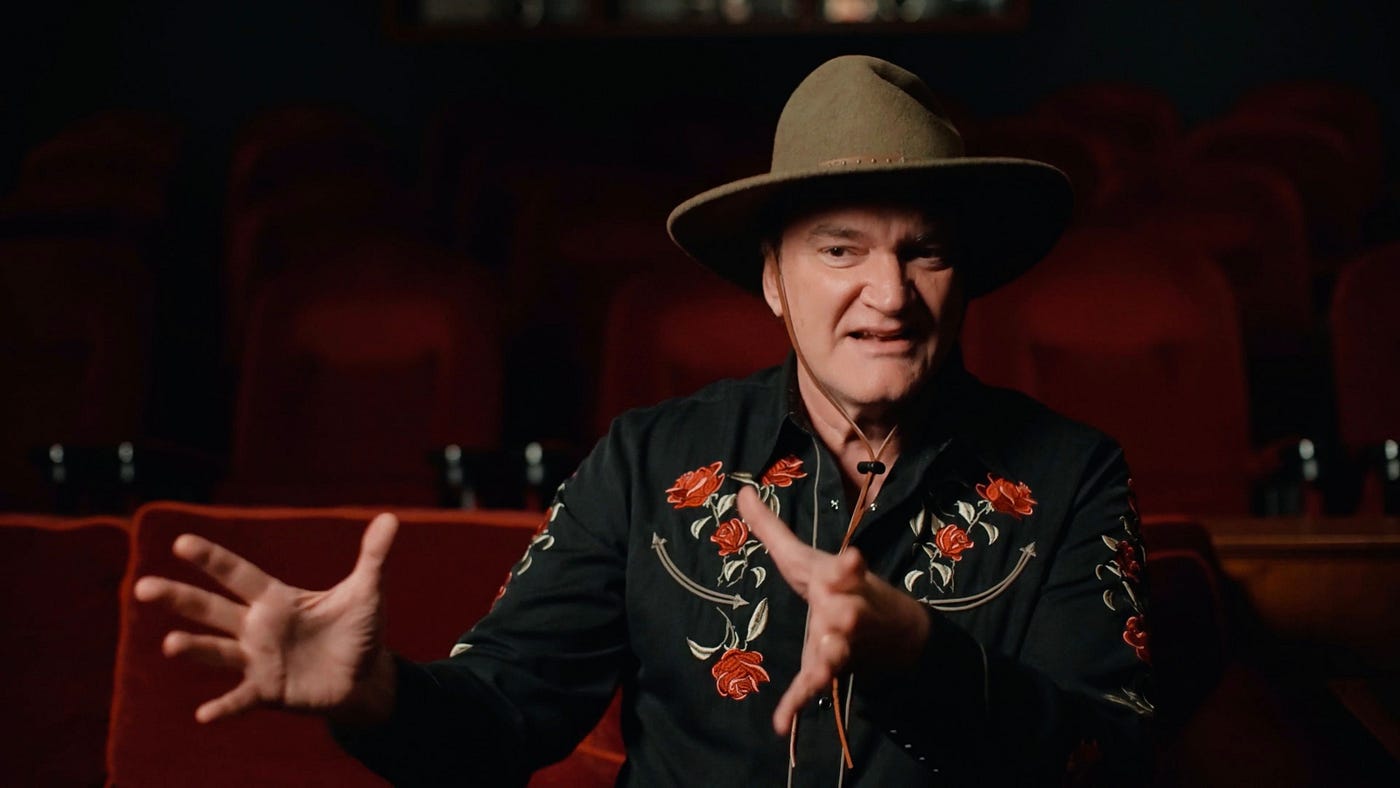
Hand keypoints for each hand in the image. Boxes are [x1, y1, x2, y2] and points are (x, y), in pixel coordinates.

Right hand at [133, 513, 399, 724]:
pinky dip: (224, 707)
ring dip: (194, 648)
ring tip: (169, 644)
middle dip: (179, 598)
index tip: (181, 542)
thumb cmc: (357, 631)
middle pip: (212, 608)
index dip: (212, 559)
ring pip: (218, 651)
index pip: (238, 574)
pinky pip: (241, 699)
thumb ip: (372, 556)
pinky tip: (203, 714)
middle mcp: (257, 627)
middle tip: (142, 586)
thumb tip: (391, 517)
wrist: (365, 678)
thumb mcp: (367, 592)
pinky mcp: (268, 690)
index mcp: (276, 599)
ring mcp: (258, 660)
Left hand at [738, 487, 928, 735]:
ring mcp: (840, 644)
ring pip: (837, 653)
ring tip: (821, 668)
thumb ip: (770, 528)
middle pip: (847, 614)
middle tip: (839, 618)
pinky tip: (780, 724)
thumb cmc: (839, 585)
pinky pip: (812, 687)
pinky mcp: (828, 669)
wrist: (893, 632)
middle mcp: (847, 611)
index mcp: (844, 580)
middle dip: (844, 616)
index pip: (851, 570)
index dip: (850, 567)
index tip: (853, 560)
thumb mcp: (804, 555)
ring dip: (830, 658)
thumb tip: (739, 491)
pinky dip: (796, 706)